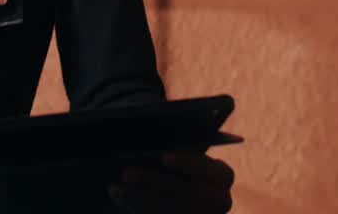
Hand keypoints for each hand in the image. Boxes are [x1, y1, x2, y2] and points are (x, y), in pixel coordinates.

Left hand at [109, 152, 233, 212]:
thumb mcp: (179, 147)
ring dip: (139, 198)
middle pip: (186, 193)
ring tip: (115, 188)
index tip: (163, 157)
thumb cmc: (177, 155)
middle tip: (126, 173)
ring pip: (171, 210)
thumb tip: (146, 132)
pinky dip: (138, 208)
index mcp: (222, 175)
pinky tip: (120, 198)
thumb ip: (173, 140)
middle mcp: (218, 201)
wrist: (178, 182)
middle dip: (153, 182)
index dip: (187, 162)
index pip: (209, 169)